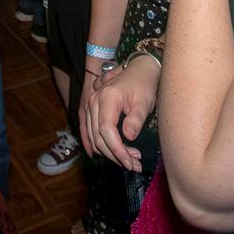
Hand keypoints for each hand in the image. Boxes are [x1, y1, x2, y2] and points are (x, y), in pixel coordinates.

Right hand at [82, 57, 159, 171]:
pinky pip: (90, 131)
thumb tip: (128, 137)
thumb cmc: (144, 84)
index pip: (106, 130)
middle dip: (115, 154)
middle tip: (134, 164)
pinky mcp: (91, 109)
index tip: (131, 162)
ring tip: (130, 159)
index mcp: (107, 98)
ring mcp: (90, 104)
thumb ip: (136, 119)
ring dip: (109, 152)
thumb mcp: (144, 102)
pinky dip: (99, 145)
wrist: (139, 69)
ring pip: (93, 136)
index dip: (117, 150)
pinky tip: (109, 155)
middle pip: (98, 136)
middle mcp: (94, 101)